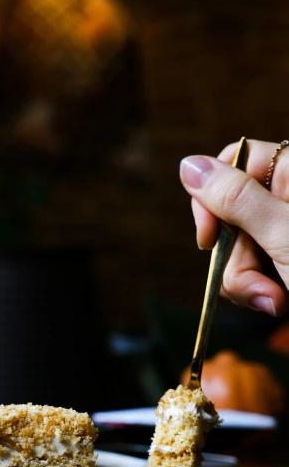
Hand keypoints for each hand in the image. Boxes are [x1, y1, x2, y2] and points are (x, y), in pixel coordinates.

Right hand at [179, 139, 288, 316]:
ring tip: (278, 301)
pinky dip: (260, 293)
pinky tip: (281, 303)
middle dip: (236, 262)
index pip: (230, 163)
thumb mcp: (284, 233)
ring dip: (248, 285)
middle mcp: (284, 197)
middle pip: (227, 217)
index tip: (209, 239)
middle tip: (264, 288)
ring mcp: (284, 230)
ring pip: (235, 252)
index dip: (210, 200)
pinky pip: (251, 272)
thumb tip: (188, 165)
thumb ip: (236, 199)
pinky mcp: (284, 261)